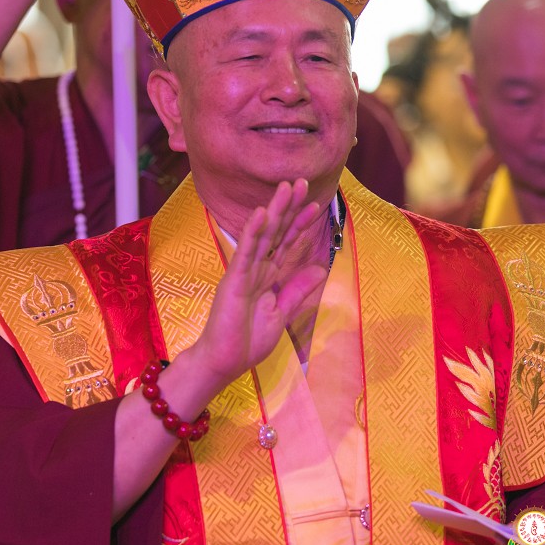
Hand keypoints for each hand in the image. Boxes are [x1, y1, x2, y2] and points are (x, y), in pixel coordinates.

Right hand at [188, 180, 327, 386]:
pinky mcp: (234, 281)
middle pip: (277, 232)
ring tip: (286, 187)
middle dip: (290, 207)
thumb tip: (320, 269)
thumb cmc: (247, 341)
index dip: (300, 224)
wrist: (224, 362)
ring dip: (274, 210)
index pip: (287, 244)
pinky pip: (245, 253)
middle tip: (302, 182)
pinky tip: (261, 214)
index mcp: (268, 277)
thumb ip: (297, 290)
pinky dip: (253, 233)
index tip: (316, 204)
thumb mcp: (281, 314)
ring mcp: (244, 272)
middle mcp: (257, 269)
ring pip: (262, 235)